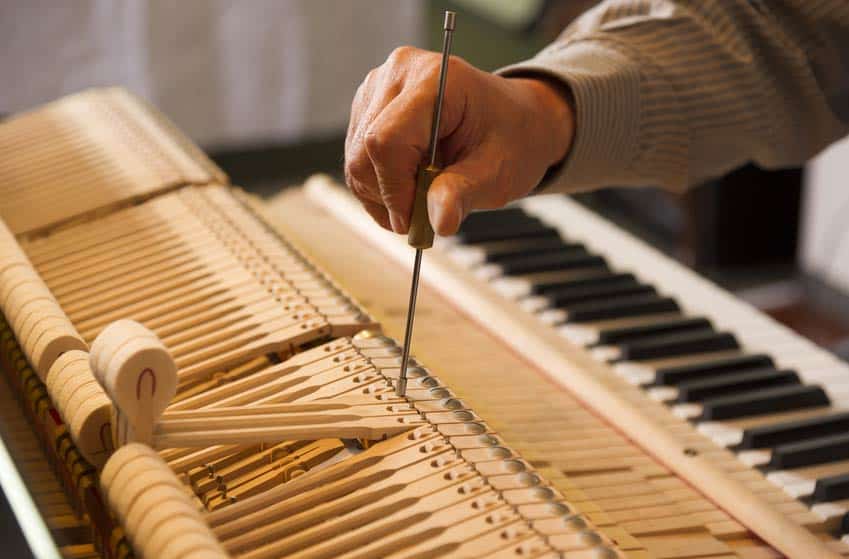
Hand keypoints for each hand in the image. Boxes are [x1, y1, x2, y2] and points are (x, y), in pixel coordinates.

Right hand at [345, 46, 573, 235]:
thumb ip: (464, 193)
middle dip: (389, 196)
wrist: (512, 120)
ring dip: (382, 194)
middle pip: (364, 152)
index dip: (394, 189)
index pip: (387, 140)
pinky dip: (378, 186)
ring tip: (422, 195)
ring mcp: (378, 88)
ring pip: (355, 160)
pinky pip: (356, 159)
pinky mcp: (368, 107)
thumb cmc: (511, 137)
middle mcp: (399, 74)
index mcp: (437, 80)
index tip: (414, 220)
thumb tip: (439, 222)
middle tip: (422, 215)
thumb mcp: (498, 172)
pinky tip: (408, 185)